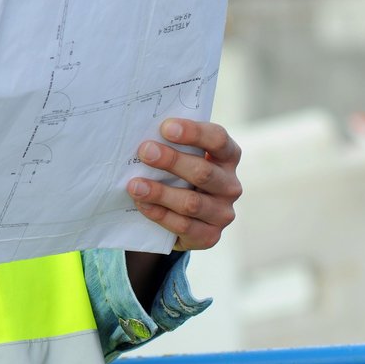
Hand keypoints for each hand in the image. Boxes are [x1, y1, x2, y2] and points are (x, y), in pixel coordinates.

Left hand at [128, 118, 241, 251]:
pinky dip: (159, 214)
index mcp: (226, 157)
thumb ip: (169, 144)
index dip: (193, 132)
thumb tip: (141, 132)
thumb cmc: (176, 175)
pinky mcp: (210, 236)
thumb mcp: (179, 156)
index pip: (218, 139)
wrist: (178, 217)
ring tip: (135, 185)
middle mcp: (230, 185)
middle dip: (172, 160)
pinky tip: (142, 204)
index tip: (166, 128)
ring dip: (160, 192)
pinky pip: (183, 225)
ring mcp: (222, 213)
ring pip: (191, 202)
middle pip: (203, 171)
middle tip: (145, 152)